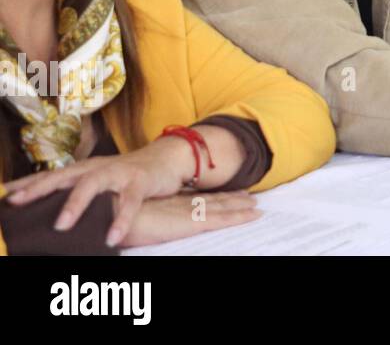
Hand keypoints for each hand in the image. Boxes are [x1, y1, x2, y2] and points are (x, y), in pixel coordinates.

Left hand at [2, 136, 191, 245]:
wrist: (168, 158)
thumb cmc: (128, 173)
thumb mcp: (100, 178)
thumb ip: (78, 189)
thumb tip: (50, 209)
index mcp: (85, 168)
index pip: (51, 174)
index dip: (26, 184)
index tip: (4, 194)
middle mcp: (98, 167)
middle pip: (64, 175)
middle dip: (39, 189)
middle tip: (17, 204)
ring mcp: (119, 173)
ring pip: (93, 184)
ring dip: (76, 203)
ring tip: (61, 225)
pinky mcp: (140, 182)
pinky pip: (130, 202)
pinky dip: (121, 220)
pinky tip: (112, 237)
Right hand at [121, 192, 259, 247]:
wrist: (109, 213)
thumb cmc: (110, 216)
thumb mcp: (128, 216)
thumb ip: (137, 217)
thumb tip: (129, 222)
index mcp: (165, 203)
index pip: (192, 199)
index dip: (209, 196)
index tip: (223, 193)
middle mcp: (180, 205)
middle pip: (210, 200)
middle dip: (229, 198)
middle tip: (248, 196)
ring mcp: (187, 212)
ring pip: (221, 207)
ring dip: (239, 206)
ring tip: (256, 204)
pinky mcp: (191, 222)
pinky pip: (221, 219)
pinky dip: (239, 217)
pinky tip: (254, 215)